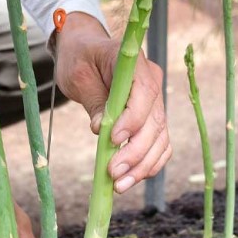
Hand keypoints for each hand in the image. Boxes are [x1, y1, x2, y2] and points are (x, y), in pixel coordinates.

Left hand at [54, 12, 171, 193]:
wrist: (85, 52)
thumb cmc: (79, 59)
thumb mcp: (78, 75)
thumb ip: (93, 101)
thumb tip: (100, 130)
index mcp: (135, 64)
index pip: (145, 94)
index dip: (133, 120)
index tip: (113, 139)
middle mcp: (153, 82)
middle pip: (155, 122)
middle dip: (136, 152)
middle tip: (113, 173)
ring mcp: (155, 102)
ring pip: (160, 139)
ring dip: (142, 166)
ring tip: (119, 185)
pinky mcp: (151, 118)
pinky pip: (160, 145)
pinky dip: (149, 164)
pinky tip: (131, 179)